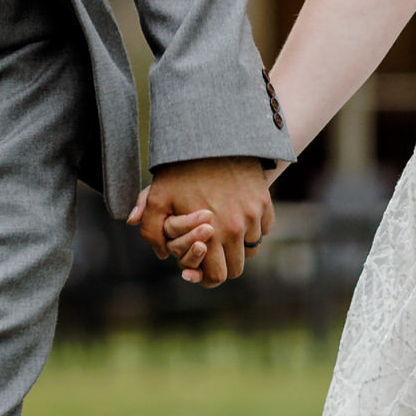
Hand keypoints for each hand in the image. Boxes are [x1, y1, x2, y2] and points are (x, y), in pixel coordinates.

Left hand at [129, 158, 272, 287]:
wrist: (211, 137)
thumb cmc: (180, 168)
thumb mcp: (157, 197)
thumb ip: (151, 229)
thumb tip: (160, 254)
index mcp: (212, 235)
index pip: (216, 276)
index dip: (206, 278)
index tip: (200, 270)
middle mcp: (237, 229)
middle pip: (237, 268)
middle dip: (223, 264)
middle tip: (210, 251)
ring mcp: (254, 214)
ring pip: (252, 248)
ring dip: (238, 245)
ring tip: (222, 231)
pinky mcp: (264, 200)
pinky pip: (264, 228)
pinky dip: (253, 228)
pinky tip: (237, 216)